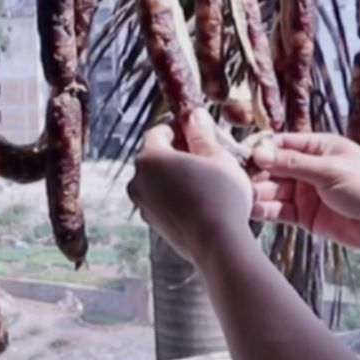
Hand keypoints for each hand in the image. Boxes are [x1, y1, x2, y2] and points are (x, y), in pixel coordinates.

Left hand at [128, 109, 255, 265]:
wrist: (217, 243)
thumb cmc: (220, 196)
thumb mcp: (217, 156)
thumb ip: (201, 134)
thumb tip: (194, 116)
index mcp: (150, 158)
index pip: (158, 132)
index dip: (177, 128)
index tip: (196, 132)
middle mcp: (138, 180)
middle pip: (155, 157)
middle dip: (176, 152)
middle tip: (204, 155)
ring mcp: (143, 205)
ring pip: (157, 181)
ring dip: (175, 176)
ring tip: (204, 179)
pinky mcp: (153, 224)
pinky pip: (161, 201)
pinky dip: (174, 196)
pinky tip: (199, 200)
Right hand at [248, 132, 359, 252]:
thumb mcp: (329, 170)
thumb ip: (293, 164)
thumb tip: (260, 153)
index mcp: (318, 147)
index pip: (282, 144)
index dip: (262, 150)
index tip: (244, 157)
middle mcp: (309, 168)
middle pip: (274, 168)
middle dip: (257, 174)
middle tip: (238, 181)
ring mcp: (306, 192)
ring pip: (274, 190)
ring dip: (259, 193)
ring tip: (243, 197)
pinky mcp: (305, 215)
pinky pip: (280, 210)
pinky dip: (266, 210)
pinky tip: (253, 210)